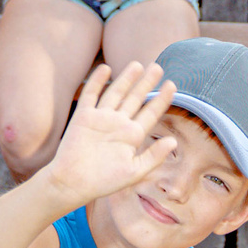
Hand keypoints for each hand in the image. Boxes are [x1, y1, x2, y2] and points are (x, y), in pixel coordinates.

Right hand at [38, 63, 180, 205]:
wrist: (73, 183)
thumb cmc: (103, 181)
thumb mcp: (134, 172)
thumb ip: (154, 156)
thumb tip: (174, 141)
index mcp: (132, 136)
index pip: (150, 113)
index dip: (162, 99)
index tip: (172, 85)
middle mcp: (118, 124)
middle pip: (135, 98)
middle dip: (147, 83)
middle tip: (158, 67)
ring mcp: (101, 118)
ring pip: (116, 92)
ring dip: (126, 78)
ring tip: (138, 64)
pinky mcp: (83, 116)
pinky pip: (92, 94)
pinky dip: (97, 81)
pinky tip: (106, 68)